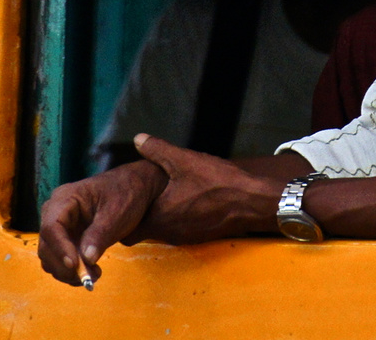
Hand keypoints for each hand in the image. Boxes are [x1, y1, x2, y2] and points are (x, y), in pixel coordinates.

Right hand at [37, 159, 167, 286]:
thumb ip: (100, 234)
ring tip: (94, 275)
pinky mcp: (67, 241)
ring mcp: (60, 228)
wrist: (134, 190)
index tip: (75, 265)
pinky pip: (60, 261)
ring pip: (50, 257)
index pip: (52, 226)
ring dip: (67, 272)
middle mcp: (56, 213)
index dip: (60, 248)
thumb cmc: (125, 194)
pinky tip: (91, 273)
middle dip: (64, 265)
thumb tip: (86, 259)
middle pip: (46, 245)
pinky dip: (71, 272)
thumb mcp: (116, 212)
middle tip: (89, 277)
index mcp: (65, 198)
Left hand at [131, 133, 285, 243]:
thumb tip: (138, 138)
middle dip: (139, 215)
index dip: (124, 217)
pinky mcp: (198, 237)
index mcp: (159, 217)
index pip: (128, 231)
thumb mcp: (184, 160)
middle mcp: (168, 233)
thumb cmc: (217, 182)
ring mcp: (184, 237)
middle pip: (143, 231)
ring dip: (158, 215)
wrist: (252, 202)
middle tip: (140, 196)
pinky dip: (175, 217)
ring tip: (160, 195)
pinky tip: (183, 199)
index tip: (124, 201)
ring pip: (161, 230)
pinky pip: (178, 229)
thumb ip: (157, 150)